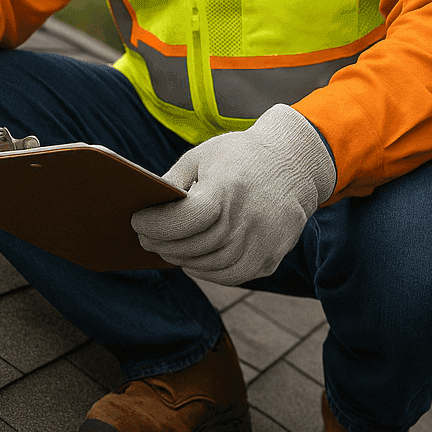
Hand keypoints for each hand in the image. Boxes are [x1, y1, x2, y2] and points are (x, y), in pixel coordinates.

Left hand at [130, 105, 335, 285]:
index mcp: (227, 189)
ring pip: (209, 266)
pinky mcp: (271, 258)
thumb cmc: (239, 157)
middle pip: (193, 246)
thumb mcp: (202, 156)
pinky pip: (231, 276)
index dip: (156, 224)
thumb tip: (146, 210)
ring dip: (182, 260)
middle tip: (145, 238)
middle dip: (162, 243)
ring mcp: (262, 243)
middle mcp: (247, 219)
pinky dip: (207, 272)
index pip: (184, 219)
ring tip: (166, 249)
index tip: (137, 220)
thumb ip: (173, 182)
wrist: (294, 164)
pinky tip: (192, 261)